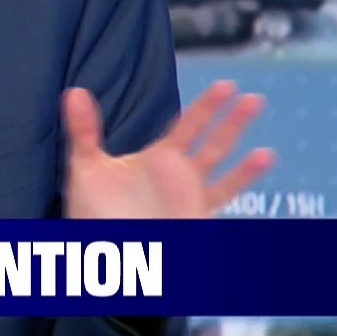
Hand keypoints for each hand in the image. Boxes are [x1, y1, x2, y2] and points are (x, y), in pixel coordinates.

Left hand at [62, 80, 273, 219]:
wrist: (101, 249)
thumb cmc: (94, 212)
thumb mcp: (86, 165)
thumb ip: (84, 130)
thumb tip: (74, 92)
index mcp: (159, 158)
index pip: (188, 125)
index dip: (207, 106)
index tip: (226, 86)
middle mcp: (179, 174)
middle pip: (212, 140)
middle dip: (231, 120)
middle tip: (251, 97)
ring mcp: (190, 196)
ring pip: (221, 165)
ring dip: (240, 145)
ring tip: (262, 132)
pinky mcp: (194, 216)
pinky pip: (222, 195)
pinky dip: (241, 178)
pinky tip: (261, 159)